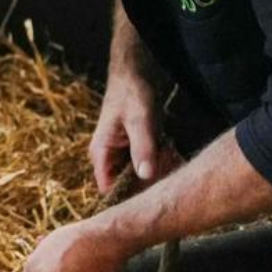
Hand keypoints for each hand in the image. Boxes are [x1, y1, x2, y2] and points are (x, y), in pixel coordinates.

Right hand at [88, 62, 175, 193]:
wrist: (136, 72)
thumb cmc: (133, 93)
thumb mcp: (140, 120)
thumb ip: (142, 148)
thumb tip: (145, 176)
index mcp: (101, 153)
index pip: (109, 191)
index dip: (128, 199)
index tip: (152, 198)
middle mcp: (108, 157)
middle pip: (127, 186)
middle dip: (149, 183)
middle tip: (167, 169)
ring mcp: (121, 153)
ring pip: (139, 176)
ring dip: (157, 171)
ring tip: (170, 156)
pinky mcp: (134, 149)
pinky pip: (146, 165)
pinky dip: (160, 162)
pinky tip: (170, 152)